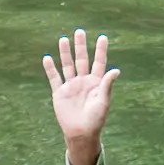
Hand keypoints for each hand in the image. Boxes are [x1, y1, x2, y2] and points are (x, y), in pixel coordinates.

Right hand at [44, 30, 117, 164]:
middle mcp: (84, 81)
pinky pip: (54, 78)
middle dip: (81, 46)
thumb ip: (107, 85)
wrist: (81, 133)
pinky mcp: (60, 93)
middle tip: (80, 31)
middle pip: (82, 60)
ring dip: (65, 53)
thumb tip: (116, 70)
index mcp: (96, 83)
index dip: (101, 50)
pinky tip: (48, 58)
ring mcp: (71, 86)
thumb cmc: (96, 119)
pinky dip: (50, 68)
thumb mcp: (103, 101)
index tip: (103, 37)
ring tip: (63, 39)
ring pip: (67, 65)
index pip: (99, 62)